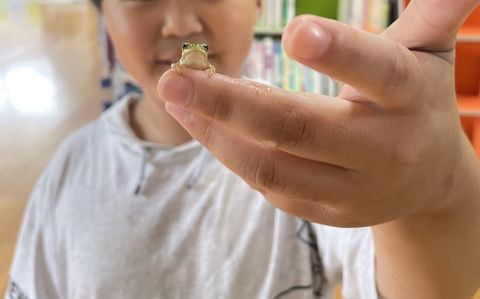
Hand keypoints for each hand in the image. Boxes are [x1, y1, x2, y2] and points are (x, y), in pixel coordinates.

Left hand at [157, 0, 478, 226]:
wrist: (429, 181)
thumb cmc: (418, 104)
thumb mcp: (428, 57)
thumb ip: (433, 15)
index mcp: (408, 98)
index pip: (378, 74)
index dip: (340, 54)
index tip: (295, 32)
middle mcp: (381, 150)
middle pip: (298, 129)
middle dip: (229, 104)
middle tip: (175, 78)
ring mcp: (351, 191)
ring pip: (272, 168)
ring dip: (217, 134)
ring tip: (178, 100)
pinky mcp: (327, 213)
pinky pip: (270, 188)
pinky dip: (232, 157)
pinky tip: (205, 127)